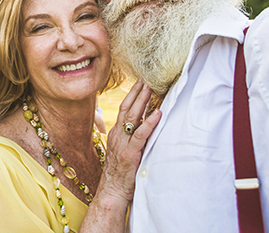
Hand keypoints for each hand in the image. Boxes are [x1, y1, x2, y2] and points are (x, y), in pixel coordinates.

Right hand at [99, 79, 160, 204]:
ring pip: (132, 117)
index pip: (124, 107)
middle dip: (138, 91)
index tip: (141, 80)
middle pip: (127, 107)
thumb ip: (129, 137)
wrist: (111, 192)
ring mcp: (123, 143)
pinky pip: (140, 135)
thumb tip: (141, 125)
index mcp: (116, 132)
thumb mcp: (122, 150)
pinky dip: (149, 123)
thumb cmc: (119, 173)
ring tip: (151, 87)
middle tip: (147, 76)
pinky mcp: (130, 153)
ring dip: (143, 101)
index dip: (132, 93)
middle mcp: (118, 134)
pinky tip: (158, 114)